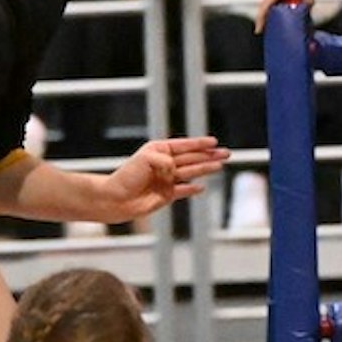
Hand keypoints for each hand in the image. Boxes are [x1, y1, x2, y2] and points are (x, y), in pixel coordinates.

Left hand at [100, 136, 229, 221]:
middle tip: (226, 154)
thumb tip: (178, 171)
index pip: (184, 146)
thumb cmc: (127, 175)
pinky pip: (183, 190)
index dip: (200, 144)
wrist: (115, 199)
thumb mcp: (147, 159)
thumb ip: (166, 162)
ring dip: (205, 169)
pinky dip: (192, 188)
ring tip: (220, 165)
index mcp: (160, 151)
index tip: (214, 142)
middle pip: (192, 159)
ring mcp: (167, 180)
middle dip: (209, 156)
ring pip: (191, 172)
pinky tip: (202, 186)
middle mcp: (165, 164)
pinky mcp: (166, 195)